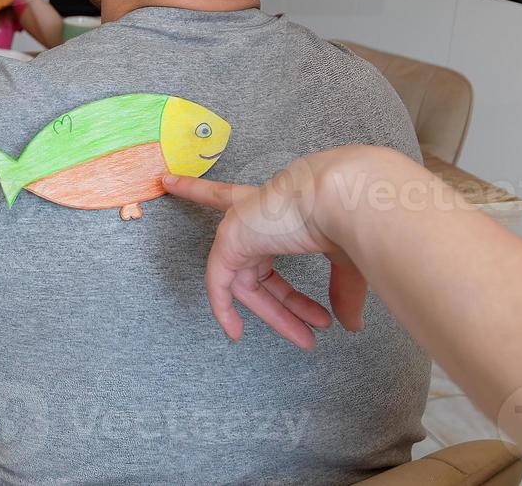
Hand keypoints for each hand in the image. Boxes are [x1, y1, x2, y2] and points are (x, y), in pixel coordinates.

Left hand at [162, 154, 368, 349]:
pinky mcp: (230, 239)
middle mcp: (255, 214)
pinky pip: (218, 281)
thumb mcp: (346, 258)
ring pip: (246, 280)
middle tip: (312, 331)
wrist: (344, 198)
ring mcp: (241, 225)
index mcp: (279, 206)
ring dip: (275, 314)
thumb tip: (350, 324)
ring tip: (305, 340)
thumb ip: (343, 290)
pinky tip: (234, 331)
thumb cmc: (349, 216)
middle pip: (259, 268)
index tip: (171, 181)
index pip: (233, 199)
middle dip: (285, 304)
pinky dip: (223, 307)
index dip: (200, 192)